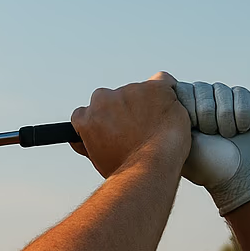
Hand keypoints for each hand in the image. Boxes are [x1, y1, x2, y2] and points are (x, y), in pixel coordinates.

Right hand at [69, 72, 190, 178]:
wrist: (153, 166)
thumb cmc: (127, 169)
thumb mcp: (98, 160)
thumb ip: (87, 143)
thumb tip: (78, 139)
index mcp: (88, 117)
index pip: (87, 111)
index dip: (102, 120)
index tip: (113, 129)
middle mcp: (104, 99)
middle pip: (110, 98)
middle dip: (122, 109)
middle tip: (138, 128)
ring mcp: (131, 91)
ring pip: (138, 91)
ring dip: (146, 104)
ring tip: (158, 127)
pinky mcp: (156, 87)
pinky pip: (162, 80)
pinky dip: (167, 91)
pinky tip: (170, 107)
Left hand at [176, 81, 249, 213]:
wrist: (242, 177)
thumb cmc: (207, 166)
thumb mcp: (180, 144)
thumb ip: (167, 123)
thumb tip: (153, 103)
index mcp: (181, 114)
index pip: (180, 91)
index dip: (189, 105)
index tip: (193, 127)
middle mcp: (200, 105)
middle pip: (201, 88)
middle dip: (206, 111)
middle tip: (210, 132)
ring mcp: (222, 103)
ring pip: (221, 90)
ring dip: (225, 113)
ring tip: (227, 134)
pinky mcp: (244, 103)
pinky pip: (241, 93)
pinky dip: (241, 110)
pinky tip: (242, 128)